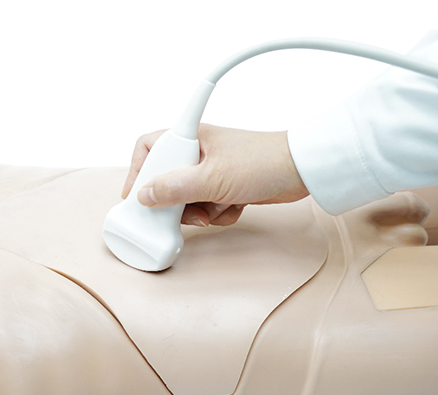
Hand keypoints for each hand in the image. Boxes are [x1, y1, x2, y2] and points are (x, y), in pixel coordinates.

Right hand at [121, 124, 309, 226]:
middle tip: (182, 212)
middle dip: (175, 202)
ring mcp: (211, 171)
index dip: (137, 172)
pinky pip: (207, 206)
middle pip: (166, 181)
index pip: (149, 148)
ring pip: (187, 198)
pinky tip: (235, 206)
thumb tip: (144, 196)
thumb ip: (174, 189)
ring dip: (200, 211)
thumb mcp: (211, 179)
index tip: (135, 196)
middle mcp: (197, 152)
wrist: (302, 172)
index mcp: (190, 138)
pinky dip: (218, 212)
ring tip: (216, 208)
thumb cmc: (262, 162)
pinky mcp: (225, 187)